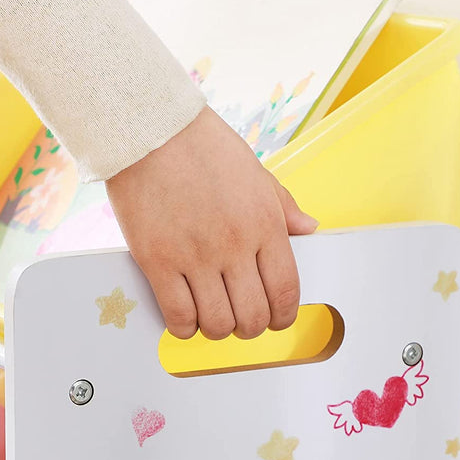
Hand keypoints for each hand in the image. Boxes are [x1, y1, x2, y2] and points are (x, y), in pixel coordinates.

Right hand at [105, 107, 317, 339]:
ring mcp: (194, 256)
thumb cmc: (203, 147)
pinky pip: (177, 316)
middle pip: (253, 316)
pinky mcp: (157, 261)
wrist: (150, 130)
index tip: (275, 319)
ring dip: (217, 329)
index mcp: (264, 224)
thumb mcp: (256, 171)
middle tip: (240, 319)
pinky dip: (184, 327)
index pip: (285, 291)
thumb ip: (284, 207)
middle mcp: (233, 246)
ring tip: (211, 316)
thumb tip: (309, 230)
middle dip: (250, 327)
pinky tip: (185, 317)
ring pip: (216, 324)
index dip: (282, 316)